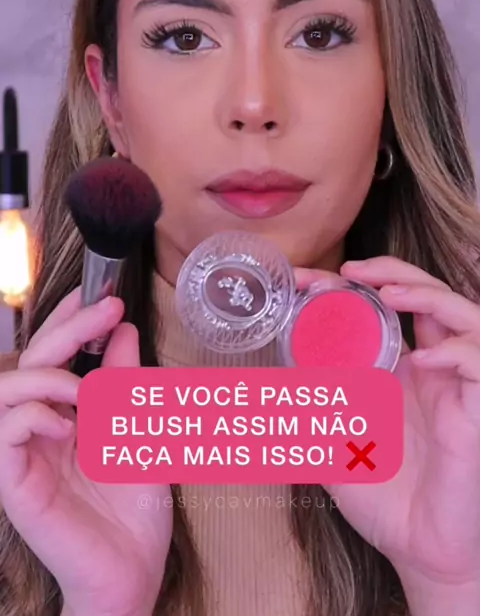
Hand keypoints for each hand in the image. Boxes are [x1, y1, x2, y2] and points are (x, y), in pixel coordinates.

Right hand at [0, 290, 171, 615]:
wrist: (132, 572)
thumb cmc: (135, 510)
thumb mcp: (140, 432)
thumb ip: (127, 385)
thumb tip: (123, 332)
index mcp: (67, 415)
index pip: (56, 356)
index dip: (72, 322)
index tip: (102, 296)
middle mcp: (41, 429)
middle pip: (30, 362)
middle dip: (66, 329)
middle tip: (103, 310)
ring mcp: (24, 455)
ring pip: (5, 390)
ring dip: (45, 374)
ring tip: (83, 386)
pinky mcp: (16, 484)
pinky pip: (6, 433)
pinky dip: (35, 414)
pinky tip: (68, 423)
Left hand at [295, 257, 479, 595]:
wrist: (419, 552)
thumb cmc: (382, 497)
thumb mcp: (328, 441)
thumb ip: (306, 407)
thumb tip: (266, 374)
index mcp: (399, 366)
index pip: (383, 304)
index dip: (349, 282)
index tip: (304, 278)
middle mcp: (431, 367)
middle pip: (427, 294)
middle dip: (390, 271)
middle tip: (350, 270)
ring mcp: (458, 385)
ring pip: (464, 315)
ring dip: (427, 295)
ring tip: (388, 293)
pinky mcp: (478, 412)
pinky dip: (458, 351)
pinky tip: (426, 356)